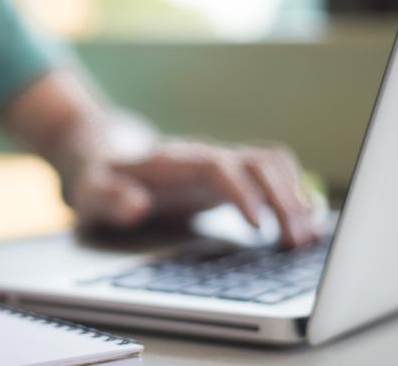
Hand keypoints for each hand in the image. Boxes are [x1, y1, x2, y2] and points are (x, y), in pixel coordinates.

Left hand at [68, 141, 316, 246]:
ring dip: (294, 197)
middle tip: (296, 241)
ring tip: (306, 238)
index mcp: (174, 161)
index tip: (259, 226)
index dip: (243, 192)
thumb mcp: (90, 191)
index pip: (218, 166)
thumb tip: (136, 204)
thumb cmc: (100, 179)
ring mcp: (220, 164)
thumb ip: (109, 197)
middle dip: (282, 198)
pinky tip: (306, 224)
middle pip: (256, 162)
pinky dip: (293, 194)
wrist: (106, 156)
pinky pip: (272, 175)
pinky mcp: (230, 177)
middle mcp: (204, 156)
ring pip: (271, 165)